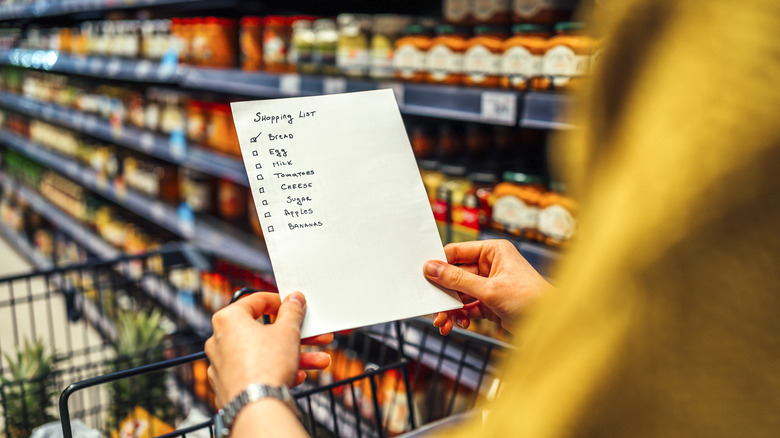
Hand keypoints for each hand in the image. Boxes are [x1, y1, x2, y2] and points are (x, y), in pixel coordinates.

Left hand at [204, 291, 333, 407]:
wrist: (256, 408)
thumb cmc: (266, 366)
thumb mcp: (288, 331)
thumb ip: (292, 311)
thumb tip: (294, 299)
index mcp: (228, 319)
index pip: (257, 301)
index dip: (281, 302)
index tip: (296, 306)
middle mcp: (220, 339)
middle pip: (264, 331)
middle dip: (295, 335)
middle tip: (313, 335)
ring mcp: (223, 364)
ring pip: (263, 353)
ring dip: (293, 355)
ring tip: (319, 361)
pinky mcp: (228, 384)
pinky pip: (256, 371)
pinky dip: (276, 370)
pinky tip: (298, 376)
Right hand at [423, 240, 550, 334]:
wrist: (552, 325)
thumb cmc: (531, 299)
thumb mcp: (489, 289)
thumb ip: (457, 280)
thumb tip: (431, 268)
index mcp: (493, 251)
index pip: (457, 253)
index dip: (439, 264)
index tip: (422, 276)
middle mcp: (490, 265)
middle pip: (455, 276)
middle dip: (443, 294)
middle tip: (431, 307)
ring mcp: (490, 285)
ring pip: (459, 294)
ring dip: (450, 308)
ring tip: (443, 323)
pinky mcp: (490, 303)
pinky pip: (467, 306)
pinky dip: (461, 315)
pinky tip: (459, 324)